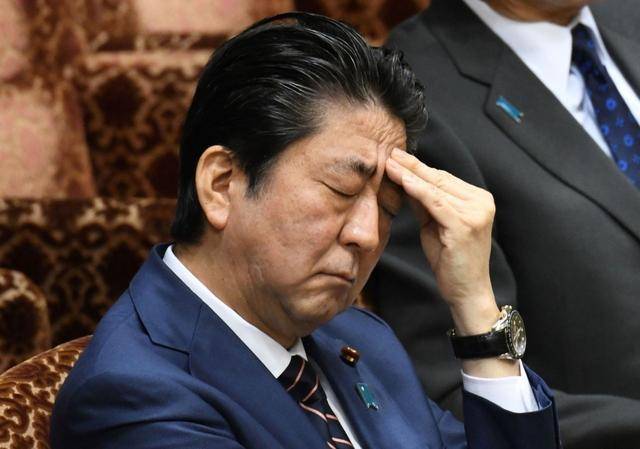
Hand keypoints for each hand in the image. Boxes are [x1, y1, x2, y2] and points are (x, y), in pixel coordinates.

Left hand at [385, 148, 498, 334]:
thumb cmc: (450, 261)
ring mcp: (475, 212)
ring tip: (390, 163)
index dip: (419, 167)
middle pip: (439, 179)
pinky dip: (417, 189)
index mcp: (478, 199)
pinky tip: (402, 180)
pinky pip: (435, 202)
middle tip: (390, 153)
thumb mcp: (434, 225)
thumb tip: (405, 180)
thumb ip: (424, 203)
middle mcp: (481, 202)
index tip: (398, 157)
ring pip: (436, 188)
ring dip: (410, 174)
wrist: (467, 291)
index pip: (443, 178)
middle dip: (412, 166)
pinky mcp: (465, 224)